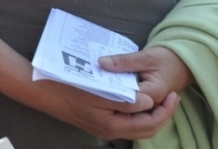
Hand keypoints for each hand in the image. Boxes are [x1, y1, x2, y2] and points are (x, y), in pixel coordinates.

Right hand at [32, 77, 179, 140]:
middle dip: (164, 115)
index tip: (174, 94)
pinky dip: (138, 113)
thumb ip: (125, 100)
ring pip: (137, 127)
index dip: (165, 111)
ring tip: (160, 98)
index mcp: (113, 125)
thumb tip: (147, 103)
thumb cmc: (68, 88)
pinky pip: (126, 122)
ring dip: (152, 115)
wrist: (43, 91)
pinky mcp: (99, 121)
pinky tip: (137, 98)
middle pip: (147, 129)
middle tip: (173, 97)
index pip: (149, 124)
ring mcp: (104, 127)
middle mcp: (110, 131)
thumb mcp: (99, 91)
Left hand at [100, 47, 194, 111]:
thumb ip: (124, 61)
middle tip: (93, 84)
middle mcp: (151, 105)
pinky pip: (130, 107)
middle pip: (125, 108)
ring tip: (98, 86)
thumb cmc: (166, 59)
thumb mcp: (146, 56)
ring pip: (126, 110)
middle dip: (108, 97)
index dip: (110, 91)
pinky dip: (119, 98)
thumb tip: (102, 63)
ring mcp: (148, 108)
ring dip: (112, 99)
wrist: (181, 65)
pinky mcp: (145, 106)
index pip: (127, 98)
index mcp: (153, 93)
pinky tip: (108, 88)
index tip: (95, 81)